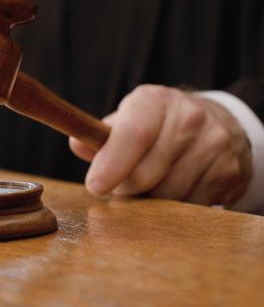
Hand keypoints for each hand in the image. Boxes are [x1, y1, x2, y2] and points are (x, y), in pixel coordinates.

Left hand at [69, 85, 252, 206]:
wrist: (216, 123)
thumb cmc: (157, 124)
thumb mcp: (128, 118)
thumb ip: (101, 135)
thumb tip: (78, 144)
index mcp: (154, 100)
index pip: (133, 134)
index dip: (111, 163)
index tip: (94, 186)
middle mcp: (188, 117)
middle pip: (146, 172)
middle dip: (125, 187)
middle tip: (120, 185)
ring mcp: (213, 144)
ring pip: (167, 194)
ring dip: (149, 200)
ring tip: (148, 184)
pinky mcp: (228, 171)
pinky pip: (191, 205)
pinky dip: (174, 206)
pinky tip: (172, 188)